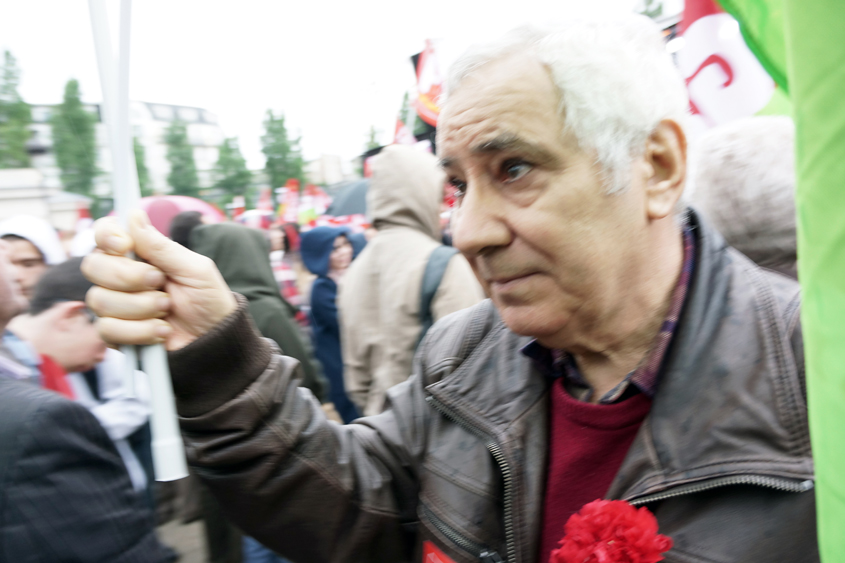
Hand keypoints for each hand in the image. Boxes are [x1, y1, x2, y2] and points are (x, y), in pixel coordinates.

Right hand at [82, 210, 236, 350]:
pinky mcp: (115, 334)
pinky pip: (108, 330)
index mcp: (138, 254)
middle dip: (129, 276)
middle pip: (93, 266)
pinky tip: (161, 330)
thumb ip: (163, 247)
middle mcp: (119, 277)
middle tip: (160, 282)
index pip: (104, 234)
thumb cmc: (208, 299)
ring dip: (141, 307)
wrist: (213, 340)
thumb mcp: (195, 269)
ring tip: (167, 309)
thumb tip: (134, 215)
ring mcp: (114, 306)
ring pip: (100, 300)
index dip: (107, 236)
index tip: (126, 245)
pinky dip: (140, 331)